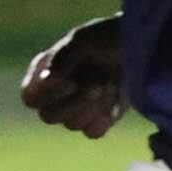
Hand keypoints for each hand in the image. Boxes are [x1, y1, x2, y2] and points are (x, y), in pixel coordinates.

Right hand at [22, 16, 128, 138]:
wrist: (141, 47)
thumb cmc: (105, 39)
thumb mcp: (83, 41)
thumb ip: (62, 58)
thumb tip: (46, 80)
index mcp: (44, 73)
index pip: (30, 98)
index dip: (47, 95)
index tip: (71, 82)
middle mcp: (55, 95)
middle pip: (49, 116)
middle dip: (75, 102)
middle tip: (98, 85)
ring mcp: (76, 110)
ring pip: (72, 124)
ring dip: (94, 106)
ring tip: (111, 84)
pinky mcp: (98, 119)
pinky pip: (93, 132)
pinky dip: (104, 118)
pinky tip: (115, 102)